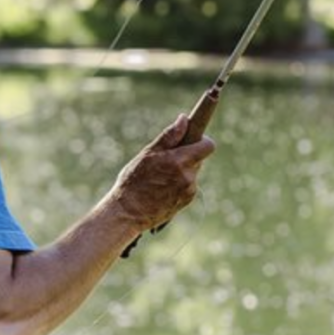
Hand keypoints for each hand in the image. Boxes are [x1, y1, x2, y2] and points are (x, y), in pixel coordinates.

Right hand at [109, 114, 215, 234]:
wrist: (126, 215)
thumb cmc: (132, 183)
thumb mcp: (147, 155)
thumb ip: (168, 137)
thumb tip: (184, 119)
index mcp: (179, 160)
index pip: (207, 145)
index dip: (202, 140)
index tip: (194, 139)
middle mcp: (188, 175)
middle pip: (198, 159)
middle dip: (186, 157)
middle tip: (166, 162)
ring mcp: (188, 190)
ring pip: (191, 173)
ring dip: (180, 172)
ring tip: (159, 180)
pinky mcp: (186, 201)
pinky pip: (187, 187)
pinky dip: (178, 186)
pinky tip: (161, 191)